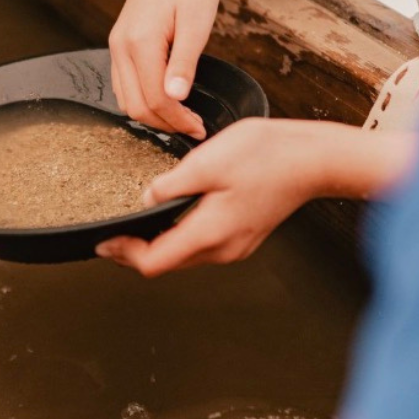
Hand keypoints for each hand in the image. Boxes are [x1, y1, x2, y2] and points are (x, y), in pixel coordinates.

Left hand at [97, 120, 418, 276]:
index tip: (103, 242)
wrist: (315, 159)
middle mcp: (222, 249)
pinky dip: (180, 234)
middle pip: (168, 263)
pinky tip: (173, 213)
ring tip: (138, 221)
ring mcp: (236, 245)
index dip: (124, 254)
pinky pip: (203, 243)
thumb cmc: (268, 156)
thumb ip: (171, 185)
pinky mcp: (244, 235)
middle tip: (113, 233)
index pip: (154, 262)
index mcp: (209, 233)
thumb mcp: (208, 161)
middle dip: (136, 251)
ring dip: (159, 243)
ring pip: (185, 255)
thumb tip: (146, 199)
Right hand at [108, 0, 220, 139]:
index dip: (178, 120)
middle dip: (165, 123)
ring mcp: (116, 45)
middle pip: (136, 105)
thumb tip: (176, 97)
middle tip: (194, 127)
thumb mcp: (196, 23)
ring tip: (182, 117)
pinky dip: (142, 100)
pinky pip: (123, 84)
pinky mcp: (120, 43)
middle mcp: (120, 46)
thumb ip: (184, 62)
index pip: (155, 99)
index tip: (200, 128)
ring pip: (126, 99)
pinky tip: (166, 99)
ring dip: (152, 115)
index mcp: (139, 42)